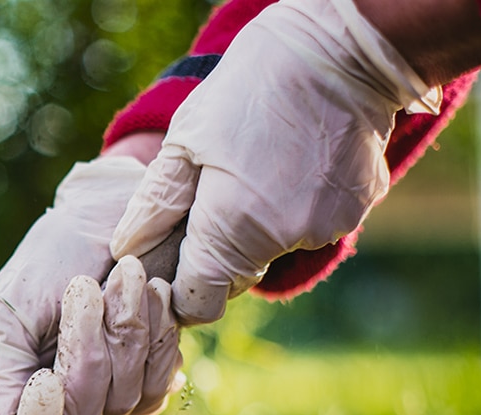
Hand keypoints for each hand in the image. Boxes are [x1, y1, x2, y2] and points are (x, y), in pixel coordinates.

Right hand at [0, 156, 183, 414]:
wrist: (114, 218)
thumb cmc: (51, 259)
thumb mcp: (10, 310)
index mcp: (7, 398)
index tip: (44, 381)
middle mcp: (57, 413)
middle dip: (88, 350)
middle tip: (86, 287)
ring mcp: (106, 403)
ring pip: (125, 401)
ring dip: (126, 329)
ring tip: (123, 273)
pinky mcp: (147, 383)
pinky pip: (159, 382)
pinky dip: (157, 332)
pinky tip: (150, 292)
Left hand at [110, 0, 440, 325]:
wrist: (341, 45)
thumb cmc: (249, 88)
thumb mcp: (185, 140)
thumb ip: (155, 204)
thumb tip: (126, 250)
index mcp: (230, 230)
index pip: (199, 303)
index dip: (181, 291)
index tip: (174, 262)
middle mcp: (280, 242)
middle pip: (236, 277)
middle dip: (217, 252)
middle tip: (210, 198)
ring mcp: (324, 229)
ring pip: (273, 250)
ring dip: (257, 226)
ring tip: (254, 168)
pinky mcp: (354, 211)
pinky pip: (310, 226)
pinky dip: (295, 207)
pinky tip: (290, 162)